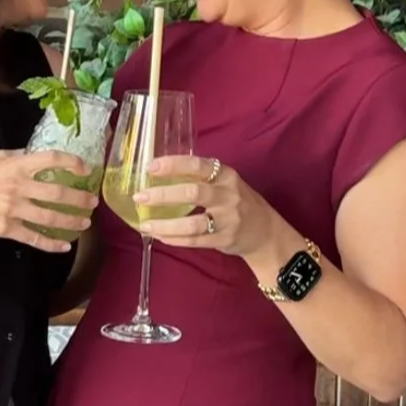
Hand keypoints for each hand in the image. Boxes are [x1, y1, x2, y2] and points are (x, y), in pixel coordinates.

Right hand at [0, 149, 97, 253]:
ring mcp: (12, 209)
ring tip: (84, 223)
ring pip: (49, 218)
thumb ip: (19, 156)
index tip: (85, 169)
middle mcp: (16, 186)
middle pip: (56, 193)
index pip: (50, 160)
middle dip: (79, 199)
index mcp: (16, 166)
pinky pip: (34, 238)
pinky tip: (65, 246)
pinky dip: (51, 244)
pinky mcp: (7, 229)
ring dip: (71, 221)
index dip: (71, 162)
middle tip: (92, 203)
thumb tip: (41, 157)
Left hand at [131, 155, 277, 257]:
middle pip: (193, 193)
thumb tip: (156, 174)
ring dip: (165, 225)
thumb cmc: (237, 201)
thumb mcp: (224, 182)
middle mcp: (228, 195)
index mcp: (225, 175)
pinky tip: (159, 236)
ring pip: (192, 223)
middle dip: (163, 195)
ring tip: (145, 224)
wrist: (265, 231)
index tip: (150, 167)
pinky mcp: (225, 239)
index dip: (173, 165)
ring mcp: (228, 219)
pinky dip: (175, 239)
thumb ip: (198, 177)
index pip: (197, 165)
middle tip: (140, 197)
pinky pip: (195, 240)